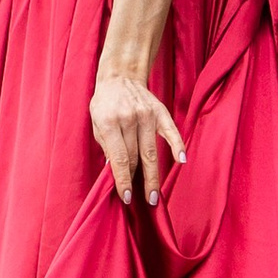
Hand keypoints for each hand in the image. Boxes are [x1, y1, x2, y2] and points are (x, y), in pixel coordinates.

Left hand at [91, 67, 186, 207]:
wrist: (120, 76)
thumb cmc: (105, 104)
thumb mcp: (97, 123)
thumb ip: (106, 147)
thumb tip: (115, 172)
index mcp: (110, 122)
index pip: (119, 158)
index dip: (123, 180)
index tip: (126, 197)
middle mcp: (130, 118)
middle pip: (137, 157)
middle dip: (138, 181)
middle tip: (145, 201)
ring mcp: (147, 115)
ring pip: (151, 151)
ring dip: (153, 176)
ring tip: (155, 195)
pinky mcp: (160, 112)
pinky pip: (171, 131)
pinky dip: (177, 145)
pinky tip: (181, 161)